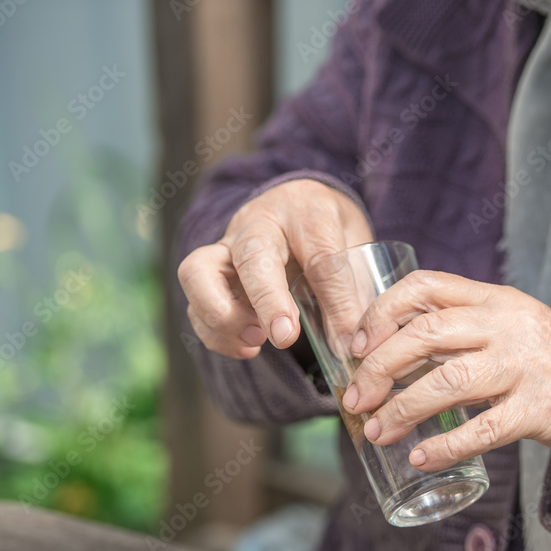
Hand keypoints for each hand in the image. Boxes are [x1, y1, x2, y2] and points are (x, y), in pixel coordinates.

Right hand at [178, 179, 372, 358]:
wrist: (296, 204)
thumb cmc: (329, 229)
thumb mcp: (355, 247)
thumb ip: (353, 290)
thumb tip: (350, 347)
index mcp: (307, 211)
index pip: (322, 256)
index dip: (333, 301)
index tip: (343, 340)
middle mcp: (259, 222)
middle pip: (252, 255)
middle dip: (266, 300)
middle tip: (284, 337)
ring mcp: (226, 245)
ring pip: (199, 272)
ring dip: (224, 316)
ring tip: (258, 341)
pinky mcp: (208, 271)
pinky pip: (195, 302)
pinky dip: (215, 332)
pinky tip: (248, 346)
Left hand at [341, 270, 550, 470]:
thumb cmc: (545, 359)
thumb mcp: (506, 326)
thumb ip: (456, 329)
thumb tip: (383, 352)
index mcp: (494, 299)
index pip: (425, 286)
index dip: (382, 312)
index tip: (357, 345)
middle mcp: (508, 325)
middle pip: (427, 334)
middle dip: (379, 368)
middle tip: (356, 399)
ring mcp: (525, 366)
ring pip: (448, 382)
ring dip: (402, 410)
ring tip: (376, 432)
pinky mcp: (539, 409)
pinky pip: (483, 430)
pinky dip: (445, 446)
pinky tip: (420, 457)